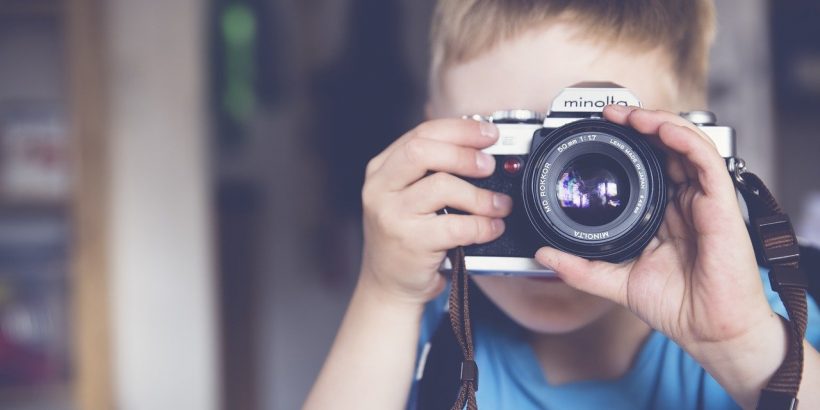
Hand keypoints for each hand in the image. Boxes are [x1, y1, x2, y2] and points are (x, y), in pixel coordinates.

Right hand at [360, 119, 512, 305]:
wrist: (388, 285)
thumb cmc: (404, 237)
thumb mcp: (406, 196)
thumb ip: (431, 170)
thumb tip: (479, 148)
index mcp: (381, 169)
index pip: (421, 133)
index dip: (459, 129)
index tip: (488, 133)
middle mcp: (381, 189)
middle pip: (423, 151)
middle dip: (465, 153)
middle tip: (490, 165)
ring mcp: (392, 216)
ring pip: (442, 186)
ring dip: (480, 195)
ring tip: (498, 204)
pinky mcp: (410, 242)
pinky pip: (456, 226)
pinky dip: (482, 225)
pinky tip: (492, 227)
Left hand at [535, 106, 784, 390]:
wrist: (708, 331)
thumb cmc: (677, 305)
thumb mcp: (615, 281)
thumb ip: (580, 267)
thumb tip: (543, 255)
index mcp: (664, 212)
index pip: (649, 164)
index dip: (628, 143)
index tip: (599, 130)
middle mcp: (685, 201)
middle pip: (666, 146)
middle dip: (639, 123)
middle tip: (610, 113)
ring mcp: (704, 199)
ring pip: (686, 143)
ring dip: (659, 122)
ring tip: (630, 114)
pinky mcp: (721, 203)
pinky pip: (706, 160)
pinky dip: (684, 139)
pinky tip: (661, 129)